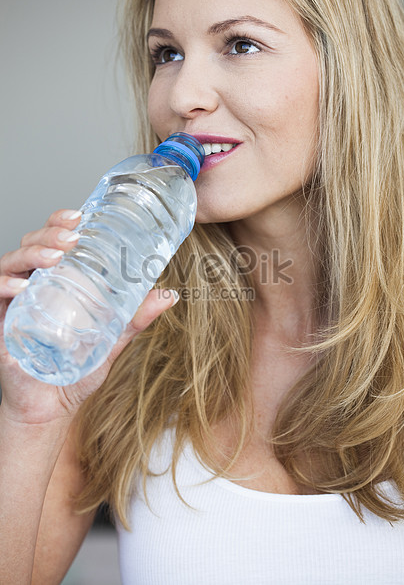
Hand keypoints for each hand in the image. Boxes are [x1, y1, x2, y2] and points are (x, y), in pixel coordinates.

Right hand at [0, 209, 177, 425]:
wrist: (51, 406)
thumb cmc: (75, 370)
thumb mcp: (111, 339)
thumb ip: (134, 317)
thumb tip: (168, 296)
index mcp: (58, 282)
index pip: (55, 242)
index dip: (62, 223)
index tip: (80, 215)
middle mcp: (34, 285)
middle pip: (34, 244)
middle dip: (50, 232)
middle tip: (73, 235)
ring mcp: (15, 301)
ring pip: (13, 261)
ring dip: (32, 253)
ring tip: (54, 256)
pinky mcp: (1, 319)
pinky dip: (5, 284)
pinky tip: (22, 287)